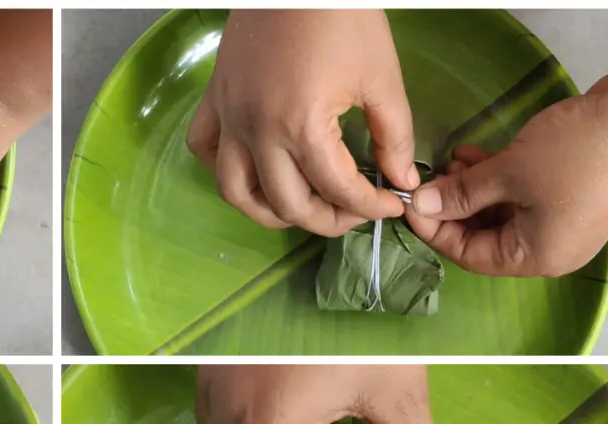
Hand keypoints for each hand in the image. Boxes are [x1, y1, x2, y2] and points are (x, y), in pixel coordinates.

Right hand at [187, 10, 415, 236]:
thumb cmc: (343, 16)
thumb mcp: (382, 76)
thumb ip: (394, 136)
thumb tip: (402, 180)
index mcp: (302, 126)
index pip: (338, 189)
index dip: (371, 206)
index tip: (391, 204)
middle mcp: (258, 131)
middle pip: (287, 205)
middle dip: (327, 220)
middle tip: (354, 213)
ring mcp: (230, 118)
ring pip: (236, 193)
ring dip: (270, 212)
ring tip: (302, 208)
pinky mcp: (214, 101)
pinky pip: (205, 151)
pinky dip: (227, 170)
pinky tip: (255, 169)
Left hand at [405, 11, 607, 276]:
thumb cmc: (574, 154)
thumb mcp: (508, 173)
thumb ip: (461, 194)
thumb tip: (422, 206)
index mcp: (536, 258)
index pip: (469, 256)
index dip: (435, 230)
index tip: (410, 203)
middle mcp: (549, 248)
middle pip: (484, 236)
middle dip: (452, 206)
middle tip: (429, 178)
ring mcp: (561, 222)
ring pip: (500, 212)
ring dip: (471, 188)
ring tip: (449, 160)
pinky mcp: (569, 194)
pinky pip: (520, 195)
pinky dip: (495, 179)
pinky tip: (473, 154)